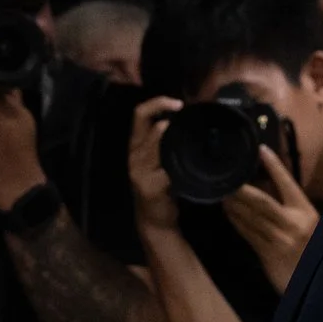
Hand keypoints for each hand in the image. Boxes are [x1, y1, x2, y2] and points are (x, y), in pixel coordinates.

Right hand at [128, 97, 182, 231]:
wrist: (155, 219)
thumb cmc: (161, 186)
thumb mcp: (160, 159)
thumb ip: (165, 141)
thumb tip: (185, 118)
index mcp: (136, 145)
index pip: (139, 114)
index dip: (157, 102)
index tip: (178, 102)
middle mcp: (134, 154)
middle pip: (148, 124)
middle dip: (167, 113)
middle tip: (187, 112)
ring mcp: (139, 170)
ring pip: (156, 141)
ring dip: (173, 136)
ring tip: (188, 135)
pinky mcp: (149, 185)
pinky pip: (165, 168)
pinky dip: (177, 163)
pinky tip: (187, 164)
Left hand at [225, 147, 320, 292]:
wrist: (313, 283)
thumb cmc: (312, 250)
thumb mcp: (309, 224)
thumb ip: (292, 208)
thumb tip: (268, 184)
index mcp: (306, 213)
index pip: (288, 184)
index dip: (274, 166)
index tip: (261, 150)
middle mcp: (292, 224)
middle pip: (262, 201)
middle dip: (242, 188)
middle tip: (226, 176)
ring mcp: (279, 240)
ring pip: (251, 216)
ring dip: (234, 203)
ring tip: (221, 190)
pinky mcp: (267, 254)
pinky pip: (247, 233)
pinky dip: (236, 220)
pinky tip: (228, 211)